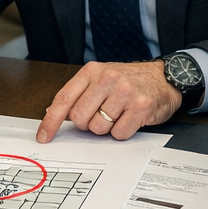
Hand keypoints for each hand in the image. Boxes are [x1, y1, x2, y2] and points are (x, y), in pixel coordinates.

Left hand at [37, 60, 180, 141]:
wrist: (163, 78)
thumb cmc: (129, 80)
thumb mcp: (100, 78)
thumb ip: (78, 94)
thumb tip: (51, 114)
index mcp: (91, 72)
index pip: (63, 99)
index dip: (50, 121)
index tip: (43, 137)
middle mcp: (107, 79)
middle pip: (80, 118)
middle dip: (87, 123)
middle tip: (100, 114)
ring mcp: (125, 92)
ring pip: (99, 128)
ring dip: (106, 128)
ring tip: (118, 114)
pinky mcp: (141, 107)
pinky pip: (119, 133)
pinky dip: (122, 131)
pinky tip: (129, 118)